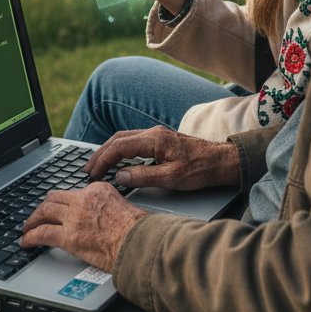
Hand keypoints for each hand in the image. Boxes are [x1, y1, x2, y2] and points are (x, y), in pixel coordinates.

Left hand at [20, 181, 147, 272]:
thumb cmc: (138, 230)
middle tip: (37, 215)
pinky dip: (31, 237)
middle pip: (54, 198)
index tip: (58, 207)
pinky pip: (43, 234)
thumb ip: (108, 207)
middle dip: (42, 207)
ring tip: (27, 228)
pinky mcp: (68, 236)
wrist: (138, 242)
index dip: (62, 201)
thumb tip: (103, 218)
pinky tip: (26, 242)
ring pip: (44, 213)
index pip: (73, 192)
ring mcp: (74, 217)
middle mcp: (83, 199)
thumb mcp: (124, 206)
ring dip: (33, 221)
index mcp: (97, 190)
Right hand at [83, 125, 240, 191]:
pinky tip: (117, 161)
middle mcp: (153, 133)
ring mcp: (157, 135)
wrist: (222, 161)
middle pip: (118, 139)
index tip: (93, 173)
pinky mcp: (161, 141)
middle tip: (88, 169)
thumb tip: (120, 176)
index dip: (103, 160)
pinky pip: (133, 141)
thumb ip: (143, 176)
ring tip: (98, 165)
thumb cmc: (201, 170)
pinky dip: (120, 150)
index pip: (119, 146)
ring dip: (109, 151)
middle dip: (100, 154)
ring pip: (124, 138)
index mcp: (154, 139)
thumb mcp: (171, 178)